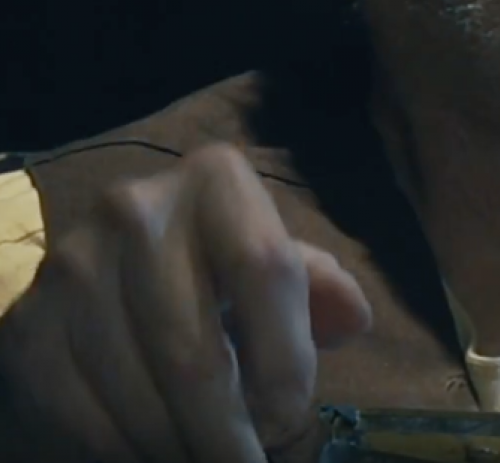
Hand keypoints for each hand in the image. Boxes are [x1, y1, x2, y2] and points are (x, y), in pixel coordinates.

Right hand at [0, 145, 371, 462]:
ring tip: (209, 459)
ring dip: (184, 450)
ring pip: (144, 398)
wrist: (96, 270)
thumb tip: (353, 317)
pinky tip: (159, 454)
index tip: (290, 418)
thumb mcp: (266, 256)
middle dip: (233, 433)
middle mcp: (136, 208)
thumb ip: (314, 283)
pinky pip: (89, 421)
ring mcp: (74, 267)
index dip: (286, 359)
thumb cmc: (208, 264)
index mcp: (215, 179)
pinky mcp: (30, 328)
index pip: (265, 270)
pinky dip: (132, 455)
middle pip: (199, 353)